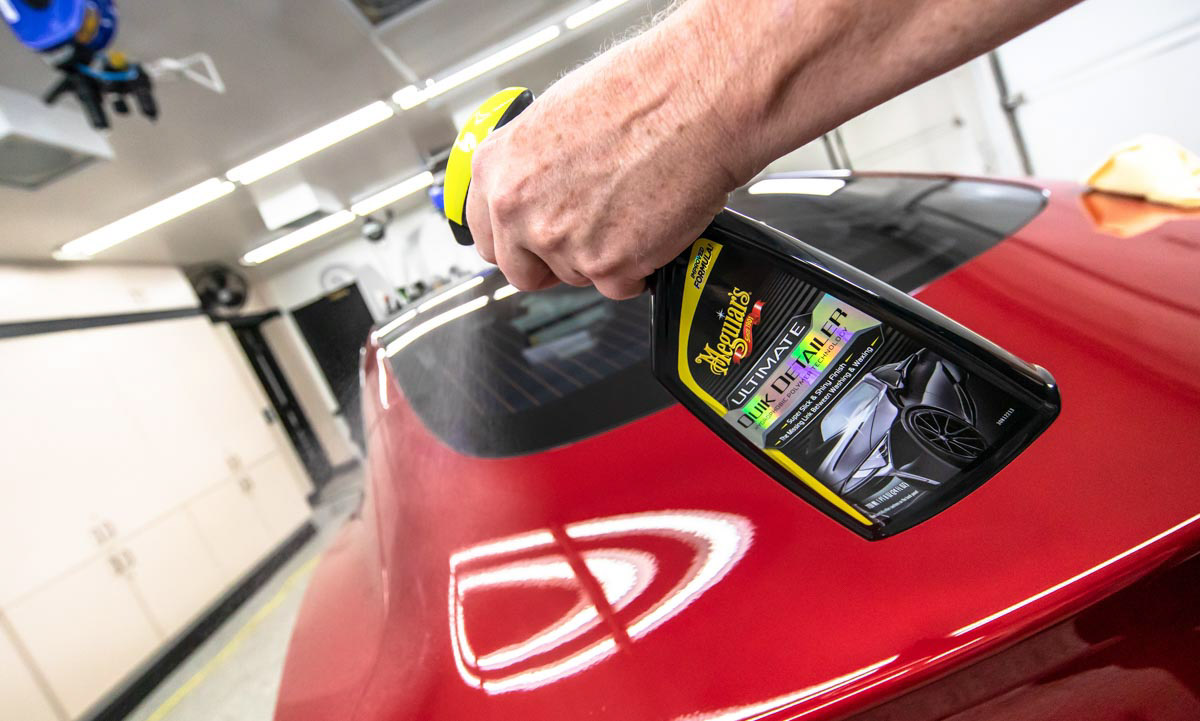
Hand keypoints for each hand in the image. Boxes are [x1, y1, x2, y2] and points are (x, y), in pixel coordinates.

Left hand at [465, 19, 742, 298]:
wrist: (697, 100)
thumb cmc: (641, 92)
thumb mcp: (558, 116)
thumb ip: (533, 167)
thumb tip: (536, 192)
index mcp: (498, 167)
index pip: (486, 234)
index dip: (515, 241)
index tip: (532, 242)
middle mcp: (518, 208)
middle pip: (521, 270)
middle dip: (552, 263)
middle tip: (587, 236)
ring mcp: (561, 241)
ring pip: (575, 277)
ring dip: (602, 258)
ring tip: (632, 210)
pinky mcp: (608, 265)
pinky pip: (619, 286)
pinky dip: (639, 267)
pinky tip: (652, 225)